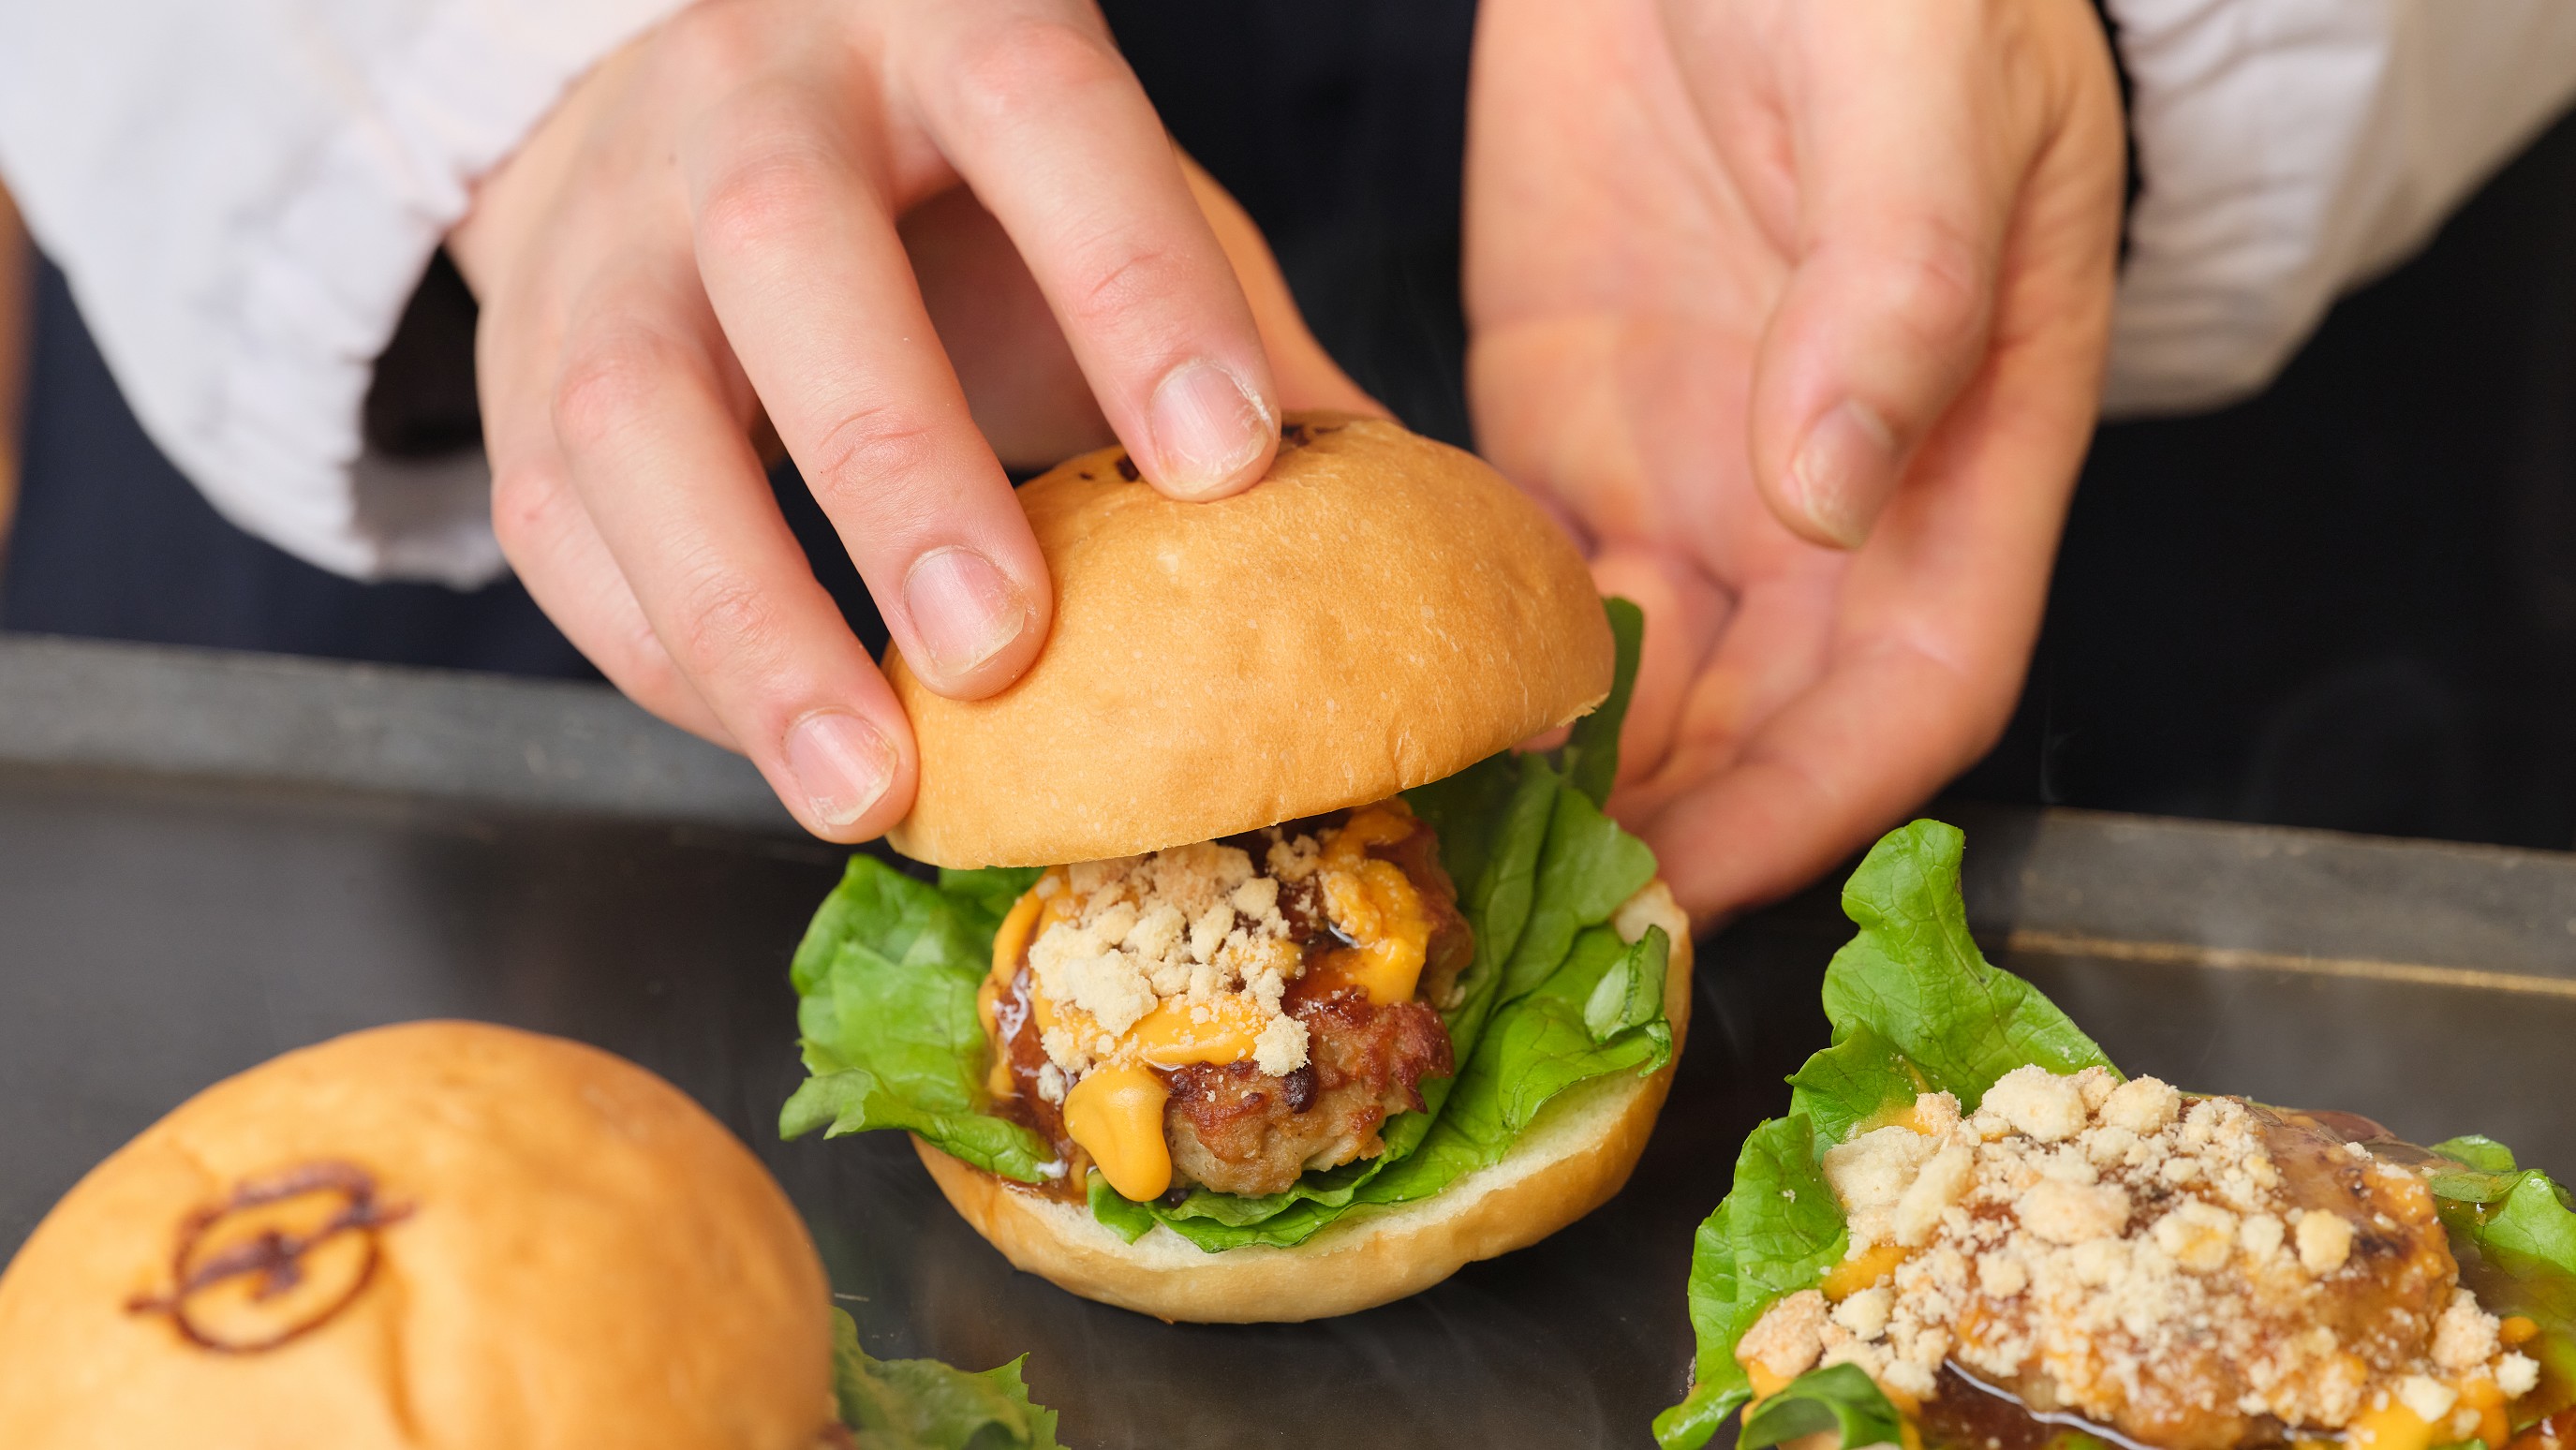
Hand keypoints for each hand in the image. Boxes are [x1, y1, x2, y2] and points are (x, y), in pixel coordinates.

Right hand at [451, 0, 1366, 840]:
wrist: (677, 106)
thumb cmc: (950, 189)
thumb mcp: (1097, 201)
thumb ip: (1241, 346)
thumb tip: (1430, 538)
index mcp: (943, 25)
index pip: (1044, 114)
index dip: (1134, 282)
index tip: (1227, 465)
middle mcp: (756, 102)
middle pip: (794, 252)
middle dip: (896, 463)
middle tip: (1000, 652)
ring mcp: (611, 231)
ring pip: (631, 410)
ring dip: (746, 617)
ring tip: (865, 784)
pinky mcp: (522, 369)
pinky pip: (558, 524)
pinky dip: (667, 656)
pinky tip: (772, 744)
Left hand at [1467, 0, 2124, 920]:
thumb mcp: (1920, 87)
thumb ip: (1900, 280)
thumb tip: (1834, 482)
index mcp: (1959, 443)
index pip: (1914, 689)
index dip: (1813, 806)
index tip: (1692, 890)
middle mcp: (1823, 488)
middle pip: (1757, 724)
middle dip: (1661, 831)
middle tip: (1518, 917)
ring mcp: (1685, 456)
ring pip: (1631, 675)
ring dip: (1552, 769)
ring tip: (1432, 847)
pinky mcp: (1559, 410)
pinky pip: (1517, 573)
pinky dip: (1464, 650)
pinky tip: (1381, 703)